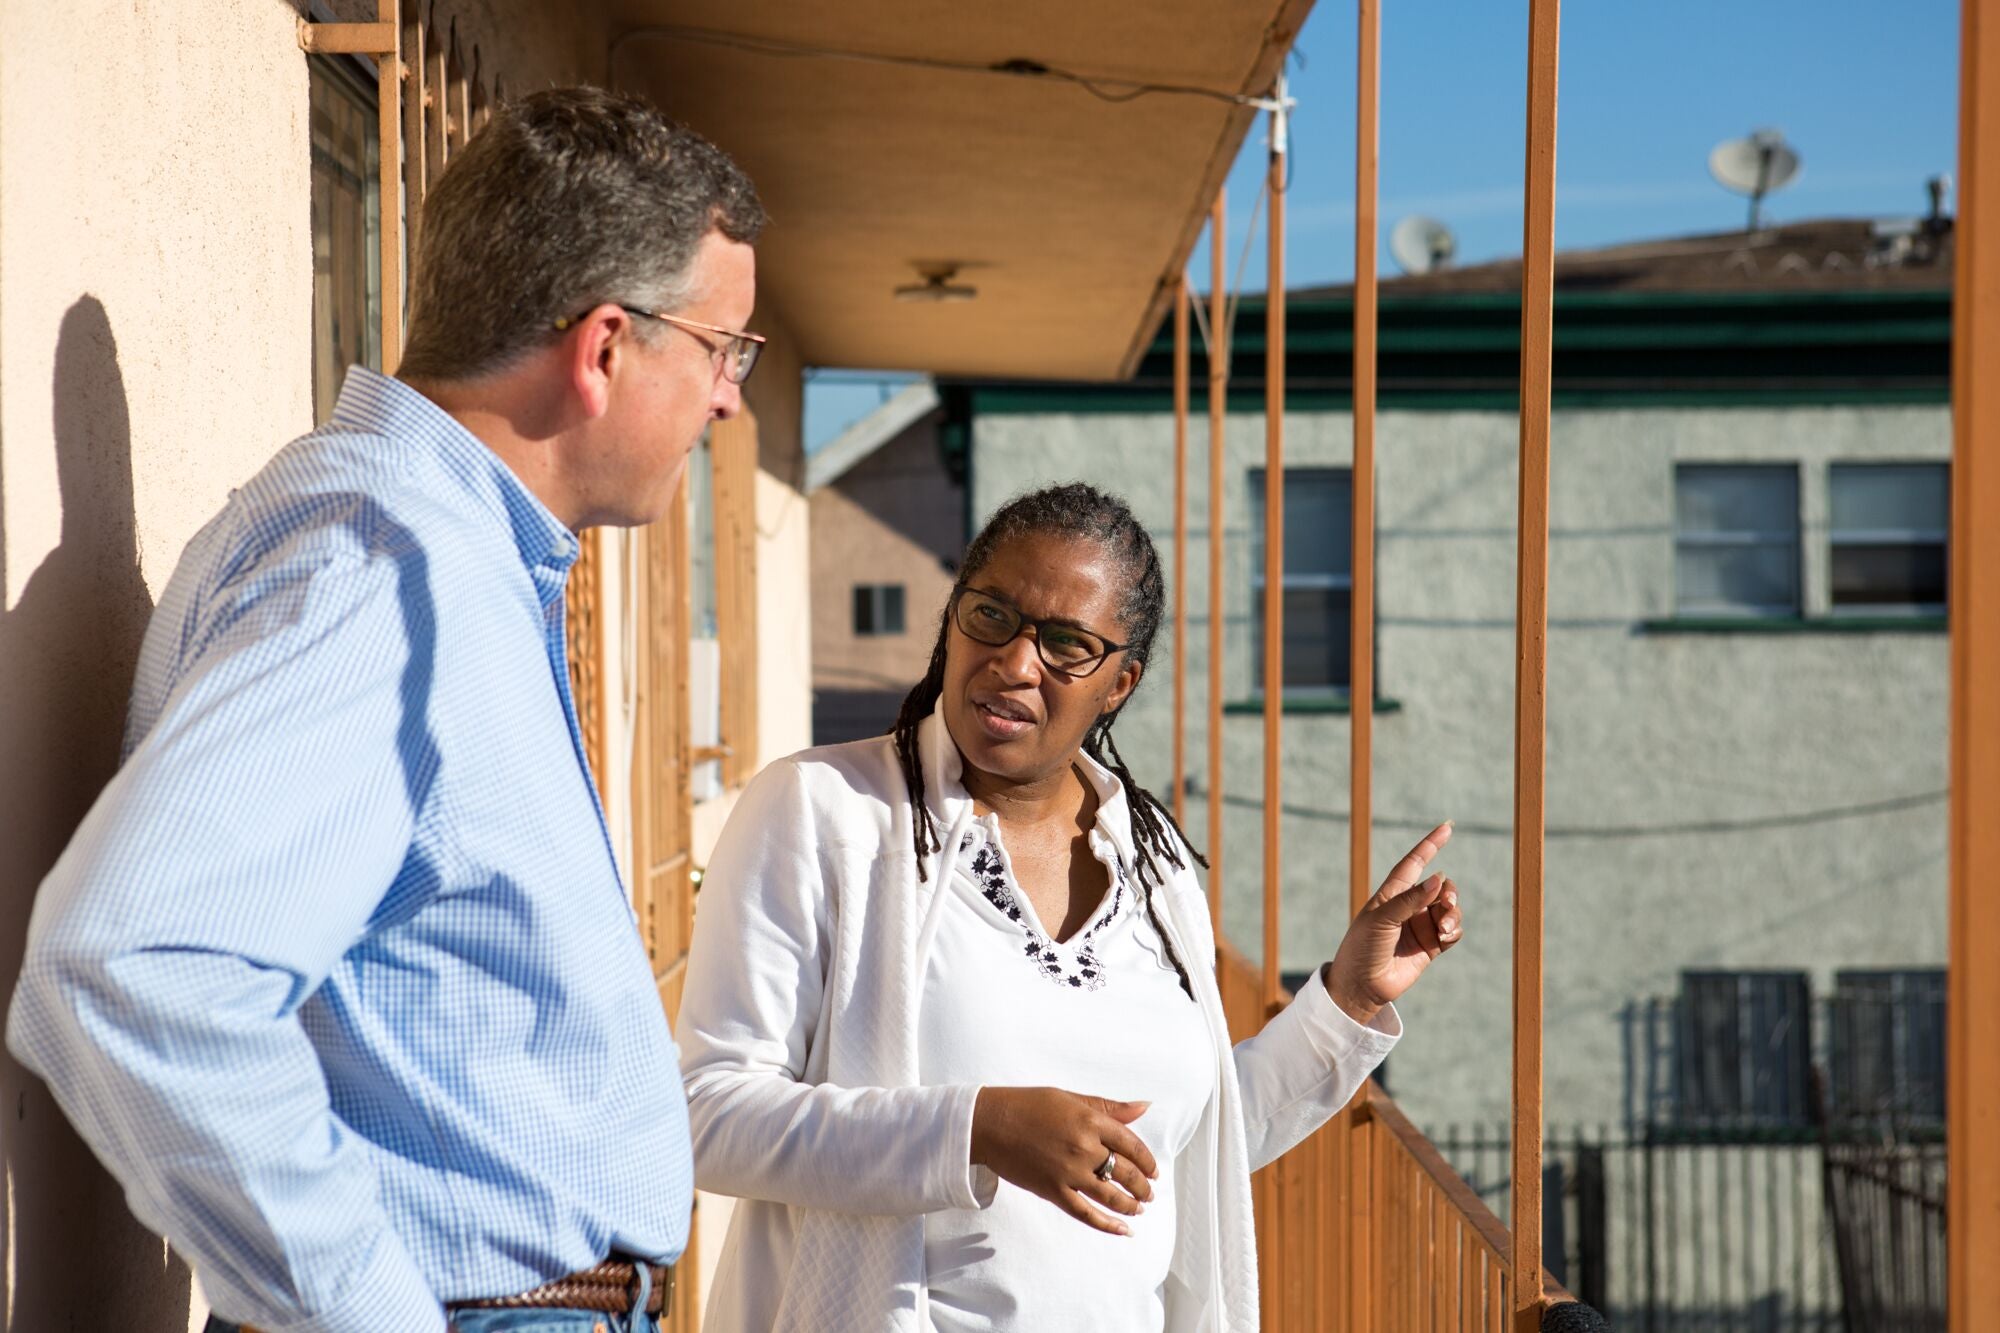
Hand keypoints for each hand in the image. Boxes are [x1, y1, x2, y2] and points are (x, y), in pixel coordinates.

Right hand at [969, 1087, 1158, 1235]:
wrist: (990, 1123)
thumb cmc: (1029, 1105)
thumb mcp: (1071, 1098)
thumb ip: (1109, 1106)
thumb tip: (1144, 1106)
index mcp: (1091, 1121)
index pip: (1132, 1145)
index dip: (1148, 1161)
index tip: (1154, 1170)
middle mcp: (1084, 1147)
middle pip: (1126, 1172)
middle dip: (1142, 1186)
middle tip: (1149, 1192)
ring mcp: (1069, 1172)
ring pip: (1111, 1196)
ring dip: (1130, 1205)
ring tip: (1139, 1208)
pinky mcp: (1053, 1191)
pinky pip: (1086, 1213)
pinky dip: (1107, 1224)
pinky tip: (1123, 1230)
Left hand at [1322, 822, 1463, 1025]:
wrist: (1362, 986)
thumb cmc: (1362, 948)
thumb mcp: (1381, 920)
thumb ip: (1410, 900)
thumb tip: (1438, 879)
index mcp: (1392, 894)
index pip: (1414, 863)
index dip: (1430, 845)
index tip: (1447, 827)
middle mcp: (1409, 907)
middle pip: (1441, 887)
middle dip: (1448, 891)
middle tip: (1447, 902)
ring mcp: (1421, 926)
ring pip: (1450, 909)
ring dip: (1453, 914)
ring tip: (1444, 928)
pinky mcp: (1431, 946)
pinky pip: (1453, 931)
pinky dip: (1454, 930)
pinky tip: (1446, 936)